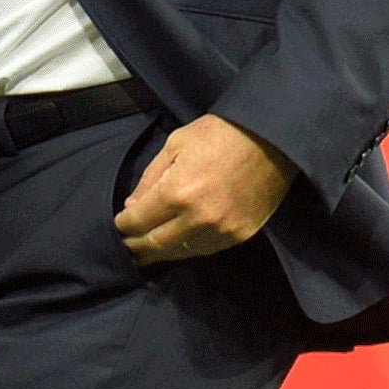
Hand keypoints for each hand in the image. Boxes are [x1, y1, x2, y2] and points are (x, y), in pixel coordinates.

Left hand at [113, 113, 296, 265]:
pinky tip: (176, 246)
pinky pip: (206, 250)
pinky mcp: (241, 235)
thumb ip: (150, 179)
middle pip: (157, 243)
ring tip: (145, 254)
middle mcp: (198, 218)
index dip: (124, 226)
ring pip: (182, 252)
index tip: (117, 225)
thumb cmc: (218, 134)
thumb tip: (132, 207)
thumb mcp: (173, 145)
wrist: (270, 140)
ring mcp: (222, 231)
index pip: (139, 220)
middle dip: (137, 246)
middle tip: (124, 248)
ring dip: (161, 253)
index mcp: (177, 192)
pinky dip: (187, 249)